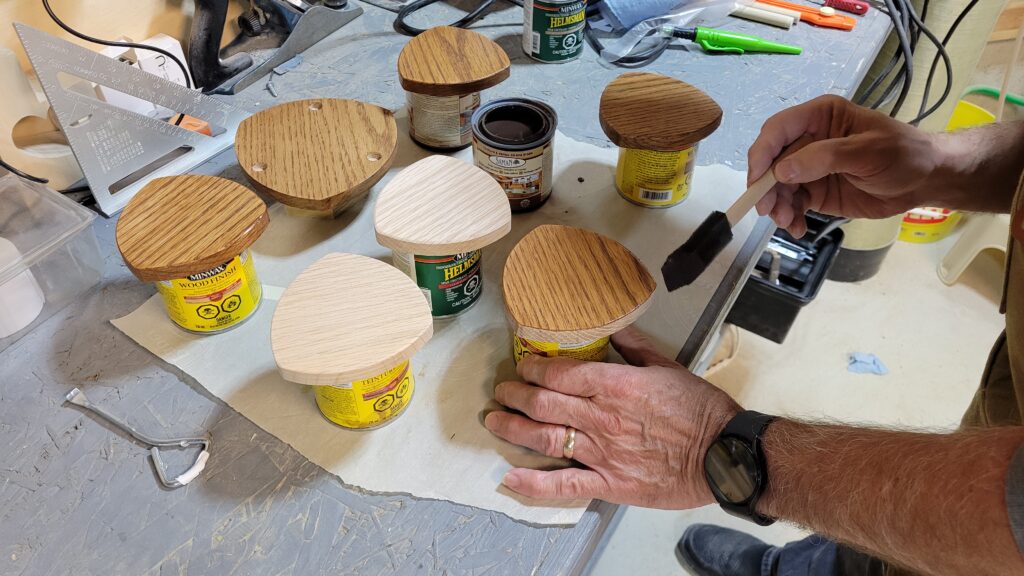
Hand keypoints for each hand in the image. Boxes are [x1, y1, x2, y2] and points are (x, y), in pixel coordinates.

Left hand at [484, 326, 740, 508]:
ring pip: (545, 438)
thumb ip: (633, 346)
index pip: (559, 373)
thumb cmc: (701, 409)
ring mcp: (602, 452)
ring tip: (495, 421)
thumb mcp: (668, 366)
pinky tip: (509, 479)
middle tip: (503, 390)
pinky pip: (564, 484)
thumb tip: (611, 325)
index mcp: (615, 385)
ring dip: (513, 428)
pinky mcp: (609, 483)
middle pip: (543, 403)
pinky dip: (533, 483)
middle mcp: (601, 417)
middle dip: (515, 394)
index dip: (533, 367)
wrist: (725, 453)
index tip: (522, 365)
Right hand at [749, 95, 942, 236]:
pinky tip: (797, 227)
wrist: (926, 180)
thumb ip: (824, 158)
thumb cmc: (903, 154)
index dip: (762, 153)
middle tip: (769, 211)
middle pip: (772, 161)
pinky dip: (789, 217)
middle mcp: (808, 139)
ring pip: (777, 186)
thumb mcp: (867, 151)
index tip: (758, 181)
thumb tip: (782, 170)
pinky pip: (792, 203)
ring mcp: (810, 167)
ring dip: (777, 206)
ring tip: (788, 223)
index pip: (778, 130)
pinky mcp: (816, 191)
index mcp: (819, 117)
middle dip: (767, 187)